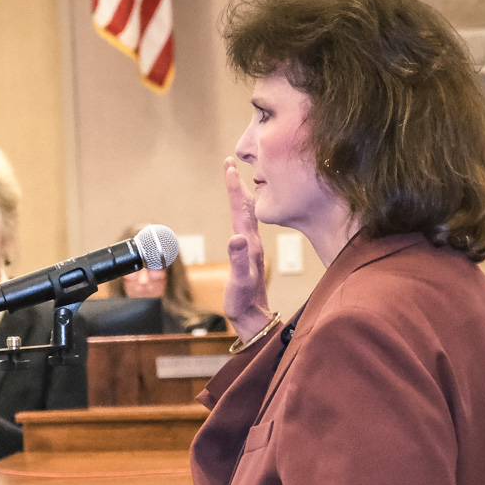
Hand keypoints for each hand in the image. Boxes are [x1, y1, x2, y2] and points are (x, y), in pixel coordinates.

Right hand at [223, 161, 274, 336]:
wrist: (255, 319)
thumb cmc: (245, 304)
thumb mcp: (239, 283)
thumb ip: (238, 261)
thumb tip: (236, 237)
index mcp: (249, 244)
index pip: (241, 209)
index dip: (234, 187)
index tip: (229, 166)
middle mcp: (251, 243)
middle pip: (245, 207)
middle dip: (237, 185)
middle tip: (231, 165)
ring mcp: (251, 249)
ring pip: (247, 216)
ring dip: (241, 196)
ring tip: (237, 182)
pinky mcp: (249, 256)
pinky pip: (246, 227)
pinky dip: (242, 214)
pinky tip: (242, 214)